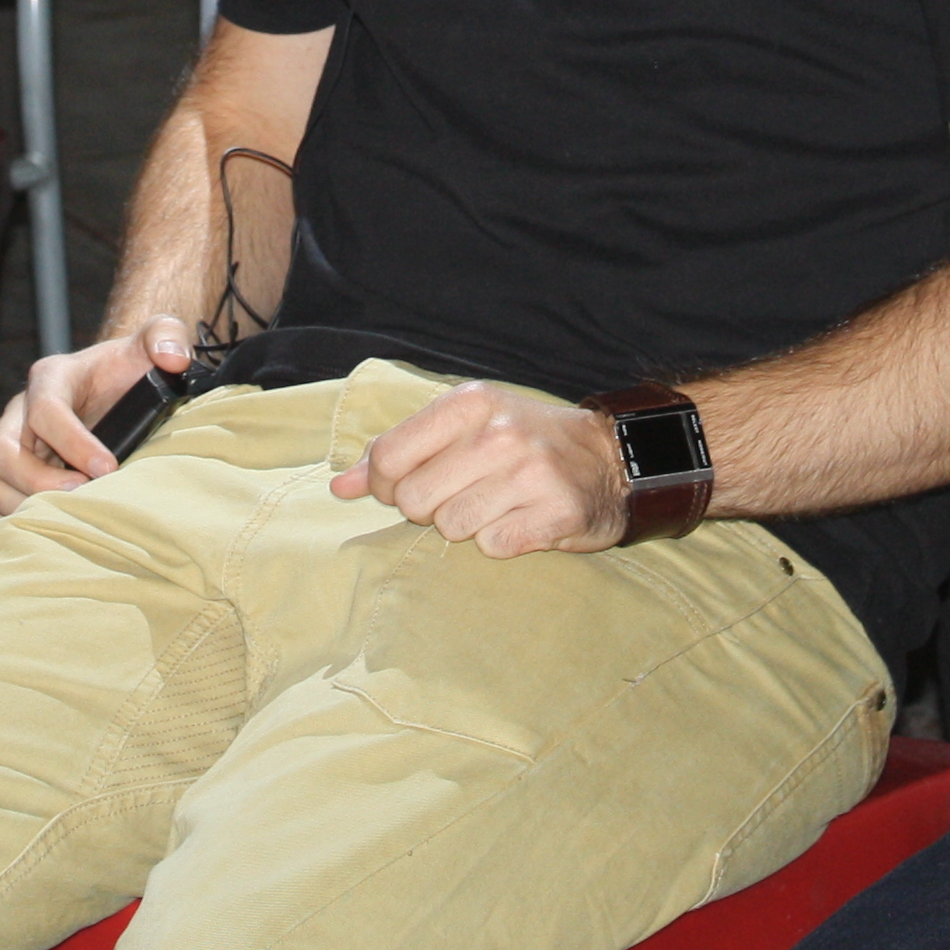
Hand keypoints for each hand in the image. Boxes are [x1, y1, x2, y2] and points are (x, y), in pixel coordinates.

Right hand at [0, 315, 196, 515]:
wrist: (117, 387)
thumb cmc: (132, 368)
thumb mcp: (155, 339)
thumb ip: (167, 335)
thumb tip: (174, 359)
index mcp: (52, 377)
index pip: (44, 410)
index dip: (72, 442)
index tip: (108, 467)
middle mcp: (20, 411)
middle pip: (1, 450)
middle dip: (38, 480)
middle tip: (82, 496)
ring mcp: (11, 445)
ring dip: (20, 504)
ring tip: (66, 515)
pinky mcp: (9, 474)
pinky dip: (10, 520)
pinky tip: (50, 526)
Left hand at [330, 380, 627, 557]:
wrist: (610, 460)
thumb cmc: (522, 443)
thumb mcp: (462, 428)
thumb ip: (398, 452)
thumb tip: (339, 486)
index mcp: (470, 402)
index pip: (389, 456)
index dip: (385, 484)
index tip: (405, 487)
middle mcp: (498, 433)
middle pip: (414, 500)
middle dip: (429, 508)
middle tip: (462, 495)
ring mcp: (530, 473)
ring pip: (451, 527)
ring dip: (467, 525)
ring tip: (497, 504)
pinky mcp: (554, 514)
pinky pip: (492, 547)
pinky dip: (500, 541)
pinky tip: (521, 520)